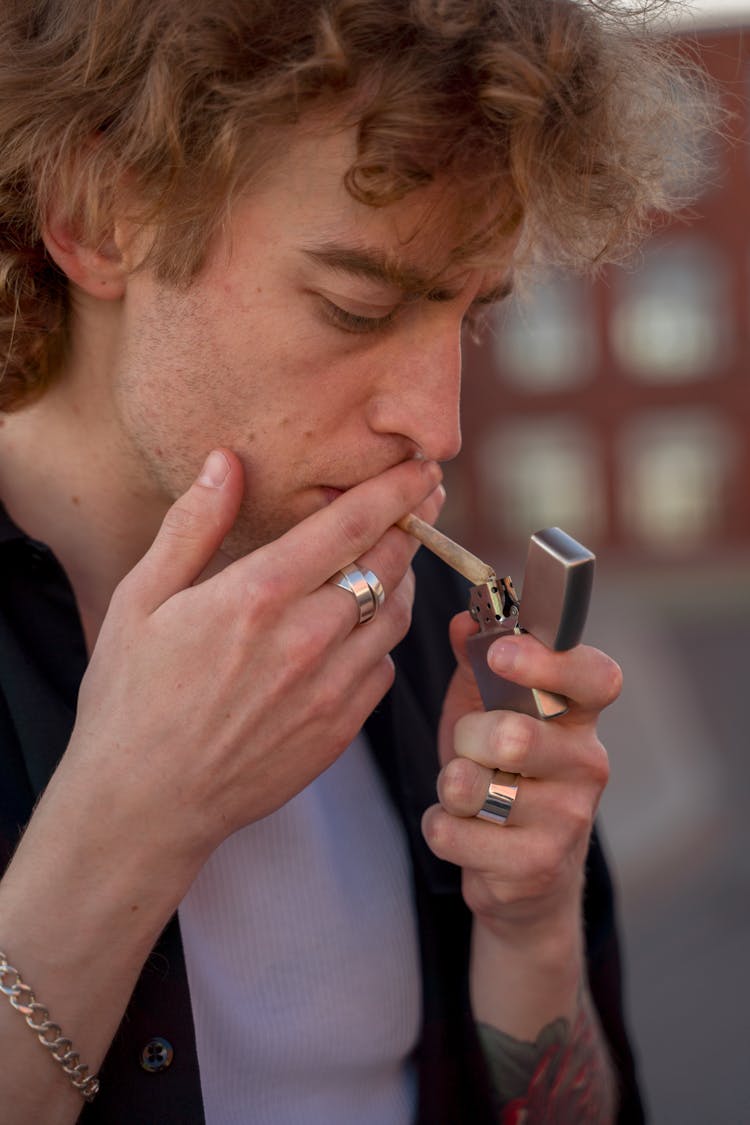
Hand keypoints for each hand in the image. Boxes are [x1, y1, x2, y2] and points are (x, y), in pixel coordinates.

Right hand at [65, 448, 442, 864]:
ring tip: (391, 559)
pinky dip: (381, 638)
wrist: (143, 803)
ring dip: (401, 579)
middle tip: (425, 499)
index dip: (395, 490)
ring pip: (396, 615)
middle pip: (388, 565)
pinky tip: (359, 628)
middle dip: (412, 523)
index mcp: (256, 596)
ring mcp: (329, 689)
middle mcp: (305, 639)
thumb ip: (192, 526)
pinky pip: (383, 668)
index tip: (422, 466)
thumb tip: (226, 462)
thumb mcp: (141, 599)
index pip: (350, 526)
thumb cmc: (131, 697)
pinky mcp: (339, 729)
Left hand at [422, 612, 620, 939]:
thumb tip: (465, 618)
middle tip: (472, 748)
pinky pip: (451, 833)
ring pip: (470, 786)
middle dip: (467, 738)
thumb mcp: (487, 707)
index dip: (548, 662)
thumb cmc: (504, 771)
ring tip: (468, 792)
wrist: (524, 871)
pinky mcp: (535, 867)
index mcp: (579, 716)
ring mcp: (567, 820)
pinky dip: (440, 826)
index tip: (500, 654)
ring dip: (449, 785)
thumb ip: (476, 659)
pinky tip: (466, 830)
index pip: (595, 678)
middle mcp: (587, 765)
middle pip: (513, 736)